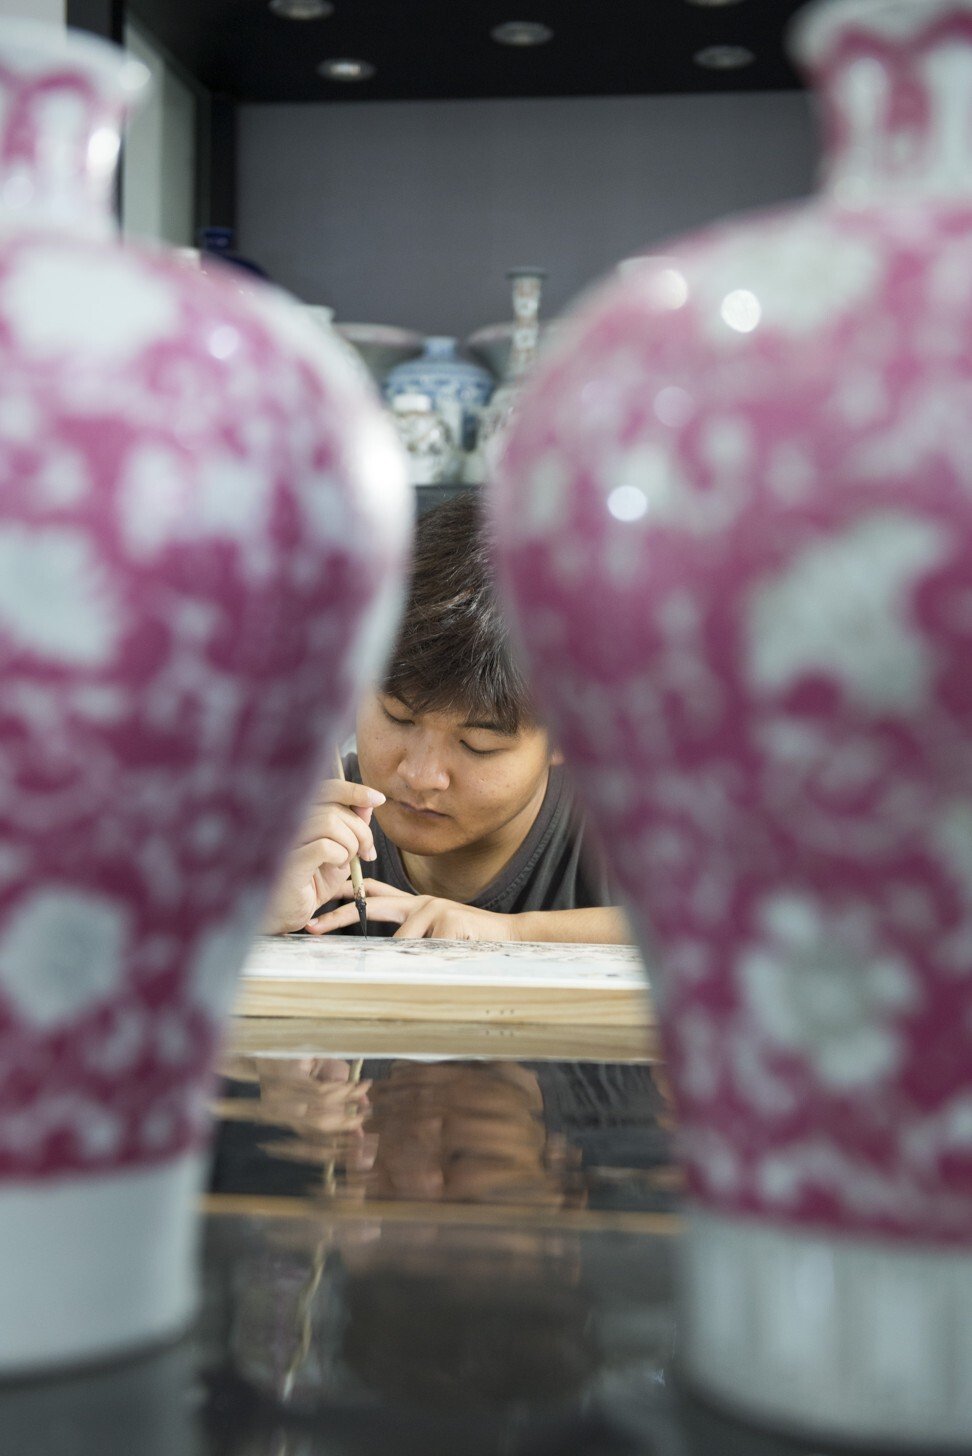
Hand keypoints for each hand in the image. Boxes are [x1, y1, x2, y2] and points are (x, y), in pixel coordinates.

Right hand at [261, 779, 384, 934]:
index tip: (378, 799)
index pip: (328, 789)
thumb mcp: (339, 851)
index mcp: (300, 815)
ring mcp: (285, 839)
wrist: (287, 913)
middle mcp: (288, 821)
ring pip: (331, 823)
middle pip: (335, 809)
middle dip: (361, 831)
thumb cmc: (310, 882)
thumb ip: (352, 826)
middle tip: (366, 853)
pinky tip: (334, 867)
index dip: (355, 791)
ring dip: (350, 845)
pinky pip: (325, 846)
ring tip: (346, 862)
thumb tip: (369, 803)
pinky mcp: (288, 861)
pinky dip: (340, 857)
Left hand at [306, 878, 520, 940]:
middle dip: (338, 916)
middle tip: (310, 927)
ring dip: (416, 959)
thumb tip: (377, 956)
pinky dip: (435, 960)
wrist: (508, 935)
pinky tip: (454, 955)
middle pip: (370, 904)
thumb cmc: (468, 941)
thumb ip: (409, 938)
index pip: (373, 894)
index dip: (345, 895)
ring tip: (441, 957)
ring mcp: (433, 907)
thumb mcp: (433, 938)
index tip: (318, 905)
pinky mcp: (447, 919)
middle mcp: (420, 900)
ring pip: (402, 941)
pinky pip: (424, 950)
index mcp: (414, 904)